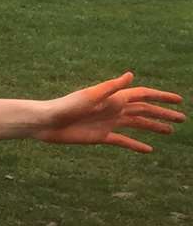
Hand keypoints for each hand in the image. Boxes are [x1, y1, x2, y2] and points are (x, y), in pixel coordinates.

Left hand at [35, 73, 182, 152]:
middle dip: (163, 113)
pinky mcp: (100, 136)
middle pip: (144, 110)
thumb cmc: (65, 106)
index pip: (143, 95)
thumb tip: (131, 75)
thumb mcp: (90, 96)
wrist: (46, 123)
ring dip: (153, 127)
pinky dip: (136, 145)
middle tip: (182, 118)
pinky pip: (123, 141)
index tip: (179, 100)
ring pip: (137, 124)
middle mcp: (114, 109)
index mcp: (114, 98)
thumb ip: (111, 87)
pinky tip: (148, 150)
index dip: (161, 97)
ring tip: (170, 132)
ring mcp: (108, 123)